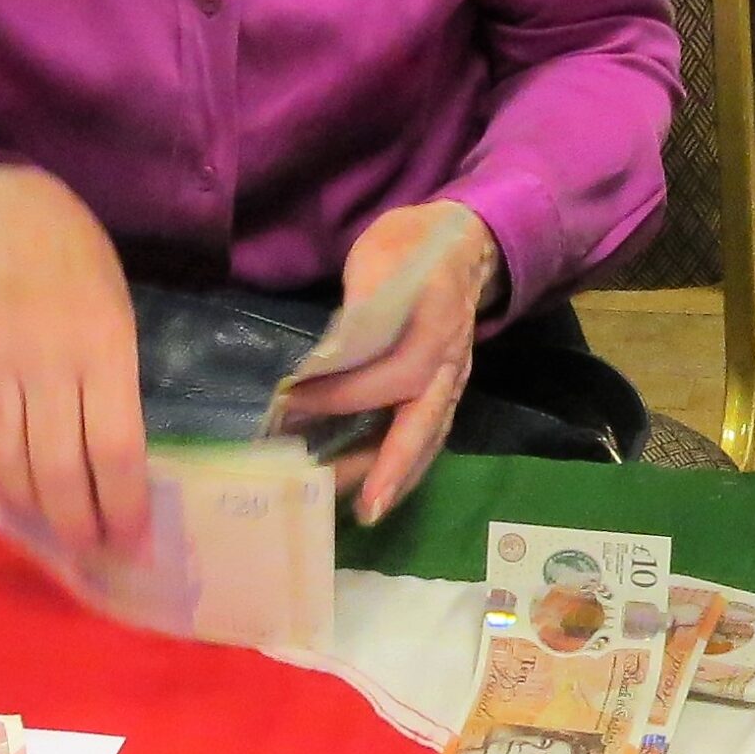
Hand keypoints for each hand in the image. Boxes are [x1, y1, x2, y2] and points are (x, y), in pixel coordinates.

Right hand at [0, 164, 149, 558]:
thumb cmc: (78, 270)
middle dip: (76, 524)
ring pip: (2, 464)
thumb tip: (112, 476)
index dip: (123, 505)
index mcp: (102, 345)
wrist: (1, 218)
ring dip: (28, 509)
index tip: (131, 541)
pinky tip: (0, 485)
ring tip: (49, 527)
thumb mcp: (118, 317)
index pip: (115, 447)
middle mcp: (43, 359)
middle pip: (56, 469)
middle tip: (89, 549)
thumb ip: (111, 389)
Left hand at [277, 200, 497, 523]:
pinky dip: (407, 465)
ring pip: (430, 434)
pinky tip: (378, 488)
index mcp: (434, 320)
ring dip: (398, 474)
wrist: (464, 244)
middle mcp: (449, 359)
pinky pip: (431, 433)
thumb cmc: (412, 246)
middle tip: (365, 507)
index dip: (342, 393)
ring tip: (364, 510)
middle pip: (425, 419)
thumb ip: (364, 295)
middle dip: (394, 464)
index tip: (290, 405)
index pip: (390, 372)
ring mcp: (453, 378)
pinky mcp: (446, 389)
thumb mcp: (382, 250)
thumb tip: (335, 349)